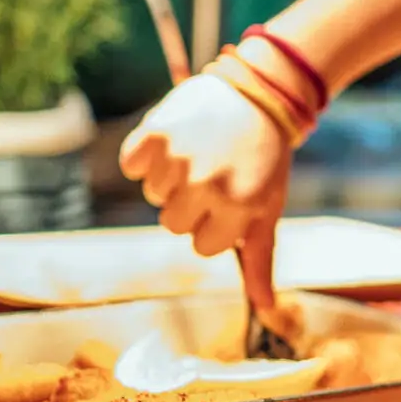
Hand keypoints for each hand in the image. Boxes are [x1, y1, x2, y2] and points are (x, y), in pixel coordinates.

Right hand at [119, 74, 292, 263]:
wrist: (259, 91)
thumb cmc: (265, 156)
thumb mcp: (268, 206)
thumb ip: (260, 259)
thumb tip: (266, 310)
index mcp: (241, 207)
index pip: (203, 246)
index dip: (215, 224)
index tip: (230, 197)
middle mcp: (209, 185)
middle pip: (173, 224)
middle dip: (191, 204)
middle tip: (215, 172)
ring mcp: (181, 158)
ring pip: (154, 196)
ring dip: (172, 178)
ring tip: (201, 151)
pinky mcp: (155, 132)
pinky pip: (132, 165)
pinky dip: (146, 156)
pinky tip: (174, 139)